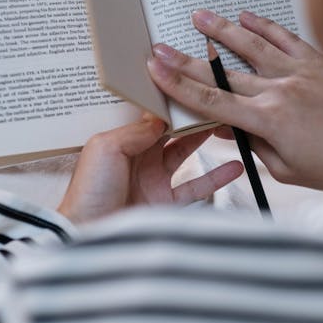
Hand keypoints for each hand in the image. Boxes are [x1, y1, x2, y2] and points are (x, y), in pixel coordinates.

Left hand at [57, 113, 243, 223]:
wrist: (88, 234)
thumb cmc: (88, 192)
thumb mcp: (105, 148)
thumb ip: (136, 130)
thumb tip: (161, 118)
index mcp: (123, 141)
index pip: (152, 116)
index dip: (170, 103)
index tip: (189, 88)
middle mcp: (140, 158)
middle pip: (172, 131)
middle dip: (190, 116)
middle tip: (212, 101)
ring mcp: (154, 180)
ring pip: (185, 153)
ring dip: (205, 139)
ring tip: (226, 123)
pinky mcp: (166, 204)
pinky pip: (196, 187)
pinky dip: (216, 177)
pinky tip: (235, 165)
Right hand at [146, 10, 322, 190]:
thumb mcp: (287, 168)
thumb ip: (253, 144)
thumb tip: (226, 128)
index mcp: (269, 119)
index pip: (211, 101)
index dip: (179, 84)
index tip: (155, 69)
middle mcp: (280, 89)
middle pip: (222, 72)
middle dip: (187, 59)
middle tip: (160, 44)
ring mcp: (301, 71)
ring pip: (252, 45)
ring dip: (221, 30)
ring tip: (198, 16)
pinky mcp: (321, 62)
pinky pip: (287, 37)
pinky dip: (265, 25)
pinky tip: (246, 15)